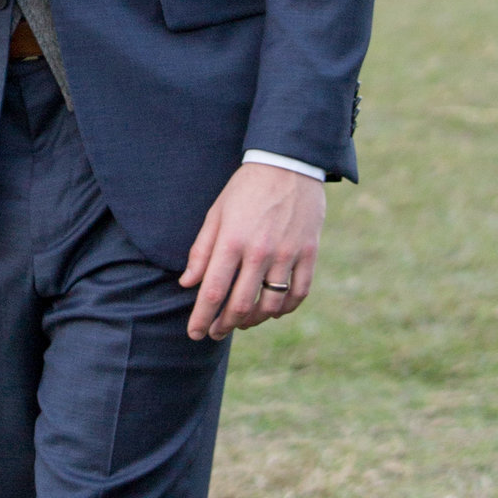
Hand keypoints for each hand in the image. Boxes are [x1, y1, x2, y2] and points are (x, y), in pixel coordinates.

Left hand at [180, 166, 324, 342]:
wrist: (289, 164)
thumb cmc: (246, 189)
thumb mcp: (216, 213)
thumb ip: (202, 251)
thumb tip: (188, 284)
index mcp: (232, 240)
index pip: (213, 292)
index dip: (202, 318)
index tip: (194, 333)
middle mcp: (260, 251)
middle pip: (241, 305)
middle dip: (225, 326)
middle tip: (215, 333)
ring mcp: (288, 254)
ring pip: (271, 305)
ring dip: (254, 320)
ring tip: (242, 322)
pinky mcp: (309, 253)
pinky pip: (299, 294)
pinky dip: (285, 308)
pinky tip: (273, 310)